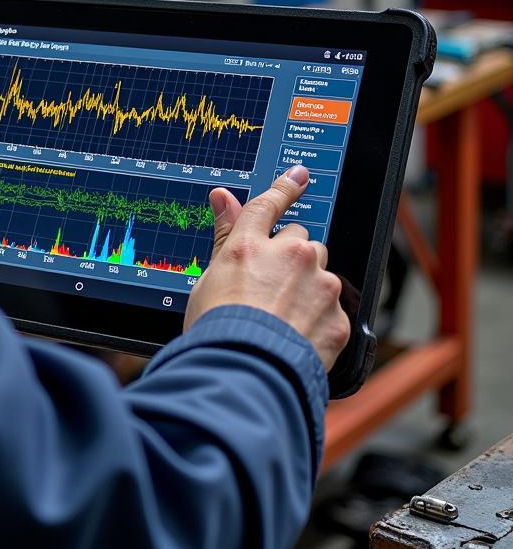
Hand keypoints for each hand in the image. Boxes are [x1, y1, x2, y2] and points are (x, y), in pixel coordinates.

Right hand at [183, 165, 350, 371]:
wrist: (247, 372)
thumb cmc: (219, 329)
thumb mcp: (209, 278)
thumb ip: (224, 235)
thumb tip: (222, 197)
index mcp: (251, 245)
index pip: (270, 204)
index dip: (285, 188)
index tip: (298, 175)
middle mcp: (290, 256)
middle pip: (301, 240)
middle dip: (292, 256)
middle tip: (272, 284)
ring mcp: (318, 285)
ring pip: (322, 271)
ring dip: (311, 284)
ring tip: (286, 314)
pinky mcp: (338, 316)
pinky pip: (334, 308)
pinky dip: (321, 319)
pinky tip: (299, 335)